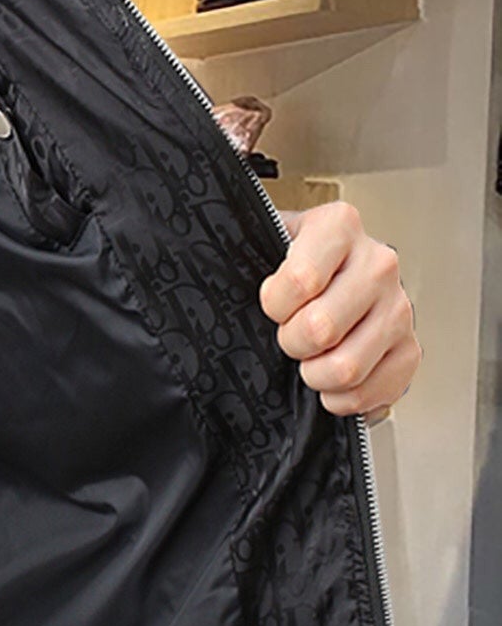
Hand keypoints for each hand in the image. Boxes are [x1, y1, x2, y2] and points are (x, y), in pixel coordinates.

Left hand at [257, 201, 418, 420]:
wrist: (330, 282)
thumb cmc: (289, 268)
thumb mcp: (262, 245)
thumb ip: (244, 254)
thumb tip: (214, 272)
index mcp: (338, 227)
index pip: (301, 279)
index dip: (274, 304)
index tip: (271, 305)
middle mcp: (377, 262)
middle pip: (321, 328)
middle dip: (292, 342)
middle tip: (289, 336)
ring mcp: (399, 306)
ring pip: (346, 367)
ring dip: (315, 375)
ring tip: (309, 361)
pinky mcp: (410, 347)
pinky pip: (375, 390)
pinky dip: (344, 399)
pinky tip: (332, 383)